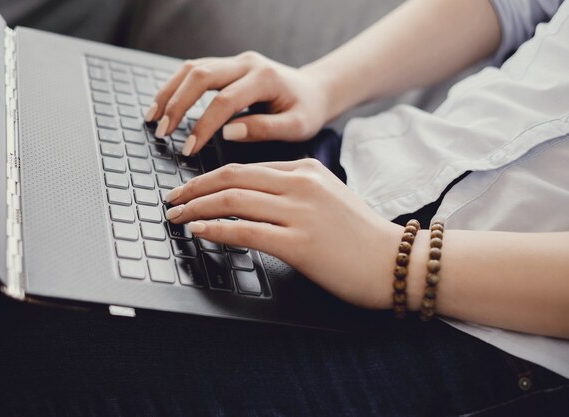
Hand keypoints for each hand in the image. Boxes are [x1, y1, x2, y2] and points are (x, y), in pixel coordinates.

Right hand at [146, 51, 330, 155]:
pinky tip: (163, 106)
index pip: (224, 101)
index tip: (189, 149)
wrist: (314, 91)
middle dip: (177, 105)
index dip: (203, 125)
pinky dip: (175, 87)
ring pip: (192, 68)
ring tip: (153, 119)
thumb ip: (265, 128)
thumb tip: (228, 133)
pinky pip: (194, 71)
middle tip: (162, 133)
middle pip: (201, 76)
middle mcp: (246, 63)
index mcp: (264, 78)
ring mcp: (235, 61)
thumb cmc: (306, 111)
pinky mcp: (227, 66)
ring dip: (169, 93)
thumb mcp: (297, 126)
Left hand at [163, 159, 402, 308]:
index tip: (190, 190)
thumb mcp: (328, 198)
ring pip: (232, 201)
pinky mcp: (299, 243)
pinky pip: (245, 230)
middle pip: (231, 178)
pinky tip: (199, 231)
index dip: (209, 178)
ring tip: (176, 217)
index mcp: (305, 169)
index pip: (245, 169)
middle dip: (193, 189)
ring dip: (196, 208)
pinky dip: (216, 229)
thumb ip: (293, 191)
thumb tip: (253, 199)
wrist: (397, 262)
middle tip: (171, 200)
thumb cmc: (361, 236)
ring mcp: (300, 212)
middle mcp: (300, 184)